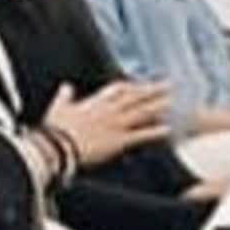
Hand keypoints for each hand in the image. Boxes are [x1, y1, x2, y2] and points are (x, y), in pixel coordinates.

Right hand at [51, 80, 173, 168]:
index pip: (118, 90)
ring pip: (142, 112)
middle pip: (136, 97)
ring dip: (159, 105)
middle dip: (153, 90)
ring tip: (174, 101)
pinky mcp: (118, 141)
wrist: (57, 146)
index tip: (143, 83)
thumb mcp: (58, 108)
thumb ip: (65, 96)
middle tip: (169, 84)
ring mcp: (115, 124)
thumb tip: (66, 86)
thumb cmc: (55, 130)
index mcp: (95, 103)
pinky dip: (154, 132)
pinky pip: (140, 135)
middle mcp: (109, 110)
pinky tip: (167, 130)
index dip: (132, 86)